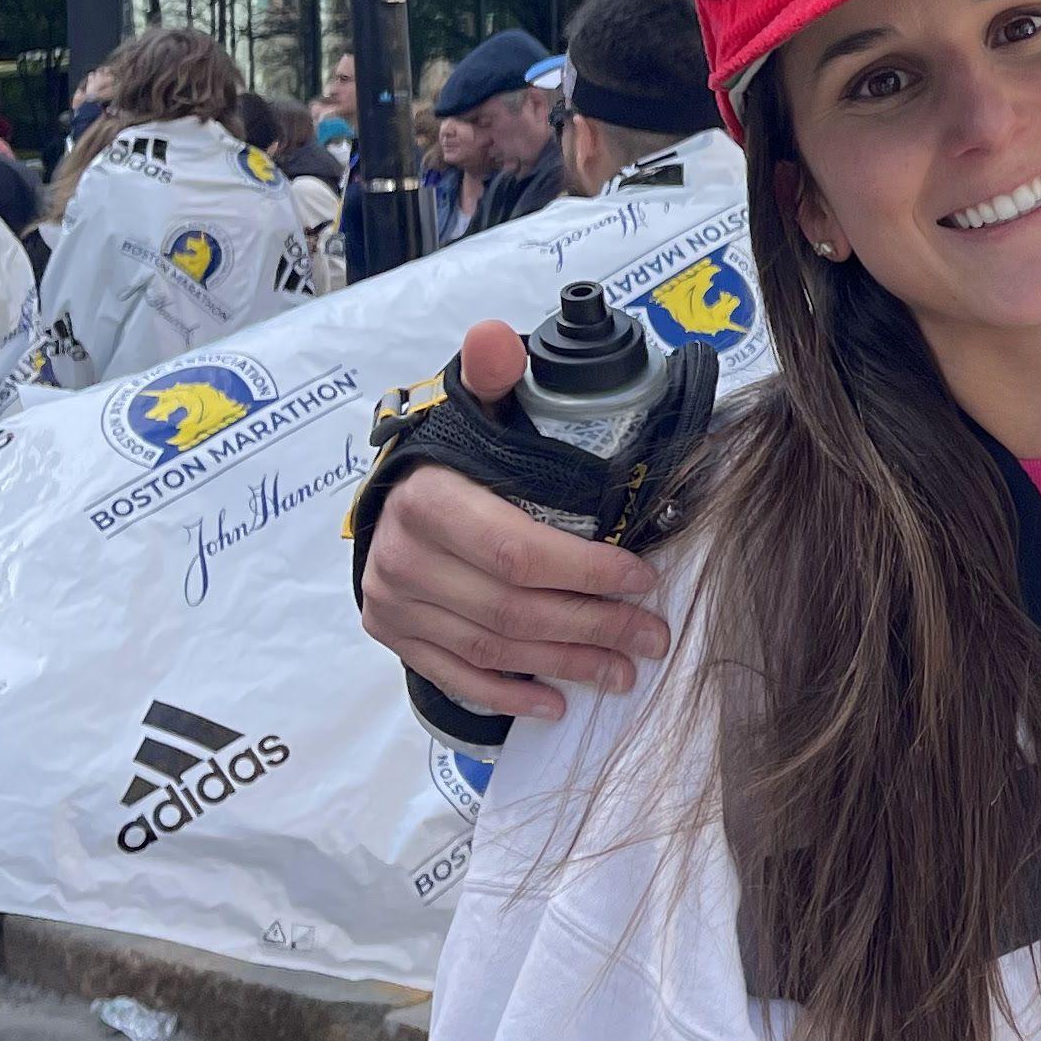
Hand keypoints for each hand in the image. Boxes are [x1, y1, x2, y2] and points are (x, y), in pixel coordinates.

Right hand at [361, 324, 671, 722]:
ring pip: (492, 647)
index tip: (645, 579)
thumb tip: (496, 338)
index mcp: (430, 500)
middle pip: (513, 608)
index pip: (519, 551)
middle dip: (594, 626)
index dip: (587, 571)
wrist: (386, 497)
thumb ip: (490, 377)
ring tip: (624, 670)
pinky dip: (509, 694)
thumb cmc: (452, 458)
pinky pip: (455, 676)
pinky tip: (557, 701)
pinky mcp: (393, 635)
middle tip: (653, 637)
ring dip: (566, 664)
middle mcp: (403, 556)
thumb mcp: (471, 408)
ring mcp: (393, 602)